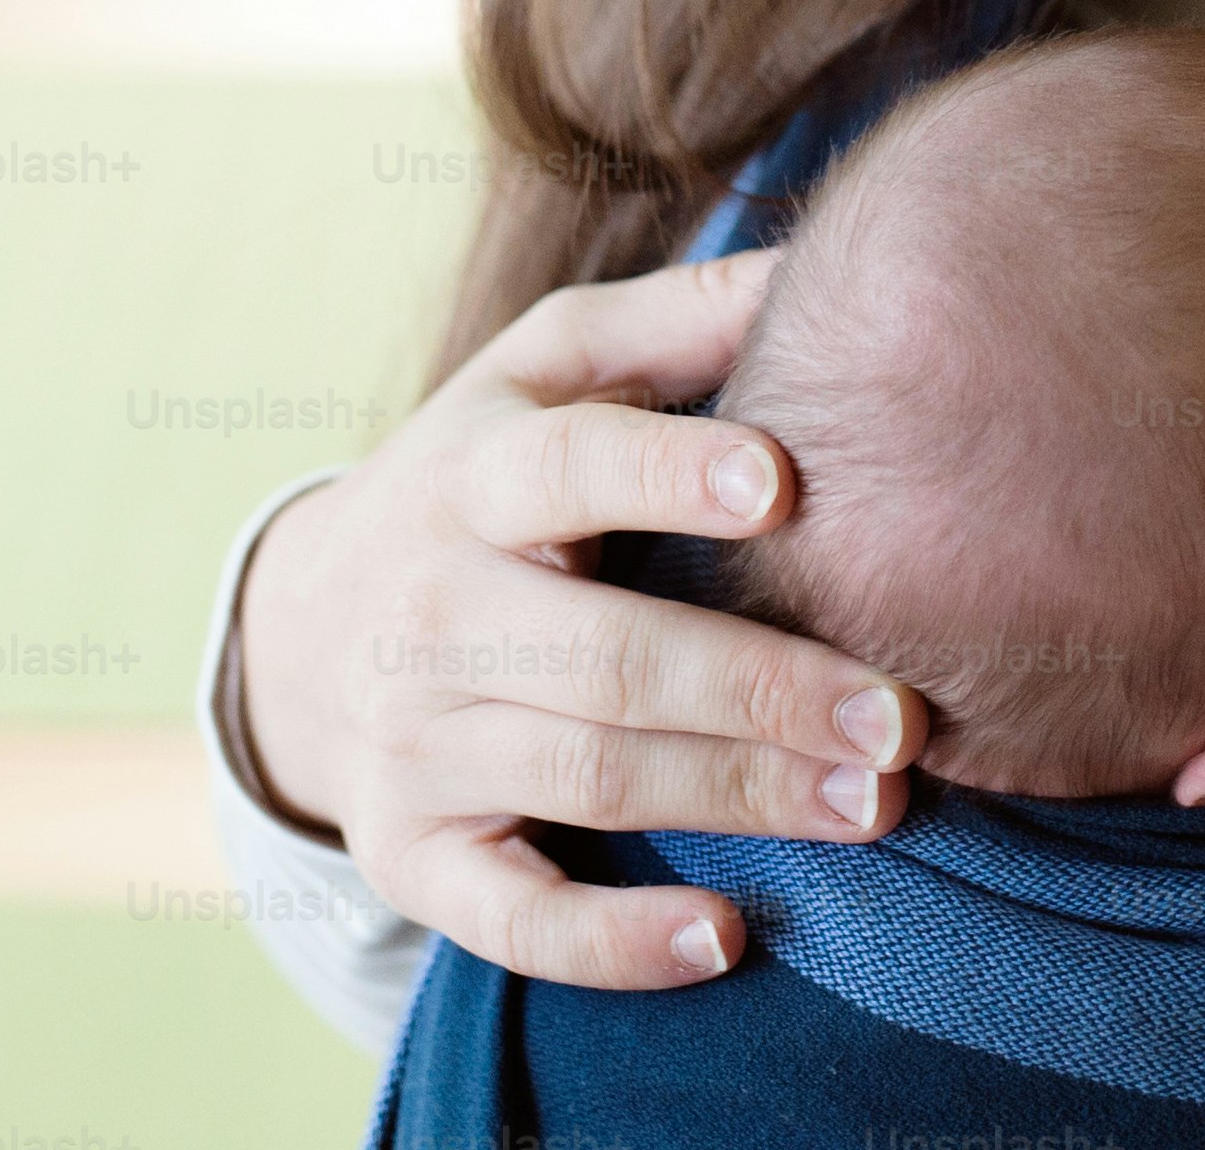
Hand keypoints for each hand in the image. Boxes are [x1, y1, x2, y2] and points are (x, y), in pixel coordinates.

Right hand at [229, 251, 919, 984]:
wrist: (306, 626)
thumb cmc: (484, 475)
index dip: (667, 469)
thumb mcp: (545, 370)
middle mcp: (432, 604)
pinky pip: (508, 915)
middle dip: (758, 686)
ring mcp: (413, 740)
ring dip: (735, 795)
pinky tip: (725, 935)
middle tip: (898, 718)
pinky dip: (612, 938)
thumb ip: (678, 323)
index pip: (568, 463)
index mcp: (476, 471)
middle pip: (602, 653)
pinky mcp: (408, 852)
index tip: (785, 481)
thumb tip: (831, 266)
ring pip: (584, 772)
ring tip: (872, 805)